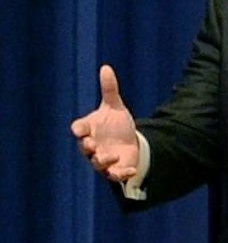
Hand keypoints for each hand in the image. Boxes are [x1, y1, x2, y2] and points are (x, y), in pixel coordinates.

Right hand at [71, 64, 139, 182]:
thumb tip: (106, 67)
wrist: (129, 141)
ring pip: (98, 163)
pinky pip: (115, 174)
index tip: (81, 129)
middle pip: (85, 148)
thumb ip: (110, 89)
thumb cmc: (116, 124)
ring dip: (103, 160)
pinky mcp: (115, 169)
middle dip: (88, 146)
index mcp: (89, 129)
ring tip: (113, 156)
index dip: (79, 129)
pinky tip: (131, 170)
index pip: (79, 129)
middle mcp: (92, 145)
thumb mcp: (115, 106)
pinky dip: (121, 173)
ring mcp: (103, 158)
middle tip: (92, 143)